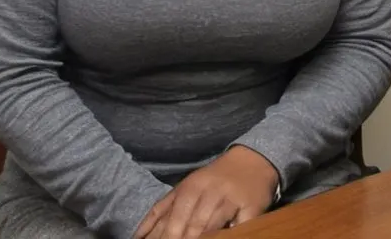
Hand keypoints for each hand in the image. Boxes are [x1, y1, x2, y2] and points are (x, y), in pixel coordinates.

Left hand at [134, 147, 278, 238]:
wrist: (252, 159)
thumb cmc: (213, 179)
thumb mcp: (186, 188)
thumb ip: (162, 211)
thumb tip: (137, 237)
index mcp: (190, 188)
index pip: (171, 220)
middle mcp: (210, 192)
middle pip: (191, 227)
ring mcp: (231, 199)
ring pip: (212, 227)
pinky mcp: (251, 207)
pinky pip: (239, 227)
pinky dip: (231, 235)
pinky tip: (226, 235)